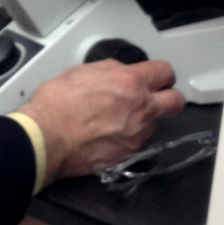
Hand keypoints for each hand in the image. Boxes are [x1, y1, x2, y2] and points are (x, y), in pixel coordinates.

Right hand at [17, 59, 183, 185]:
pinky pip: (137, 141)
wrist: (47, 136)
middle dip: (167, 98)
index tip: (155, 78)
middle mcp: (141, 107)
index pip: (164, 72)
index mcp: (130, 81)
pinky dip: (127, 136)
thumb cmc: (57, 102)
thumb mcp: (81, 72)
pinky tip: (108, 134)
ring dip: (143, 119)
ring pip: (155, 123)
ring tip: (118, 119)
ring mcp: (138, 132)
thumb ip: (108, 72)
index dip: (160, 75)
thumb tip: (117, 74)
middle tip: (152, 99)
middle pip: (176, 102)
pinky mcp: (129, 152)